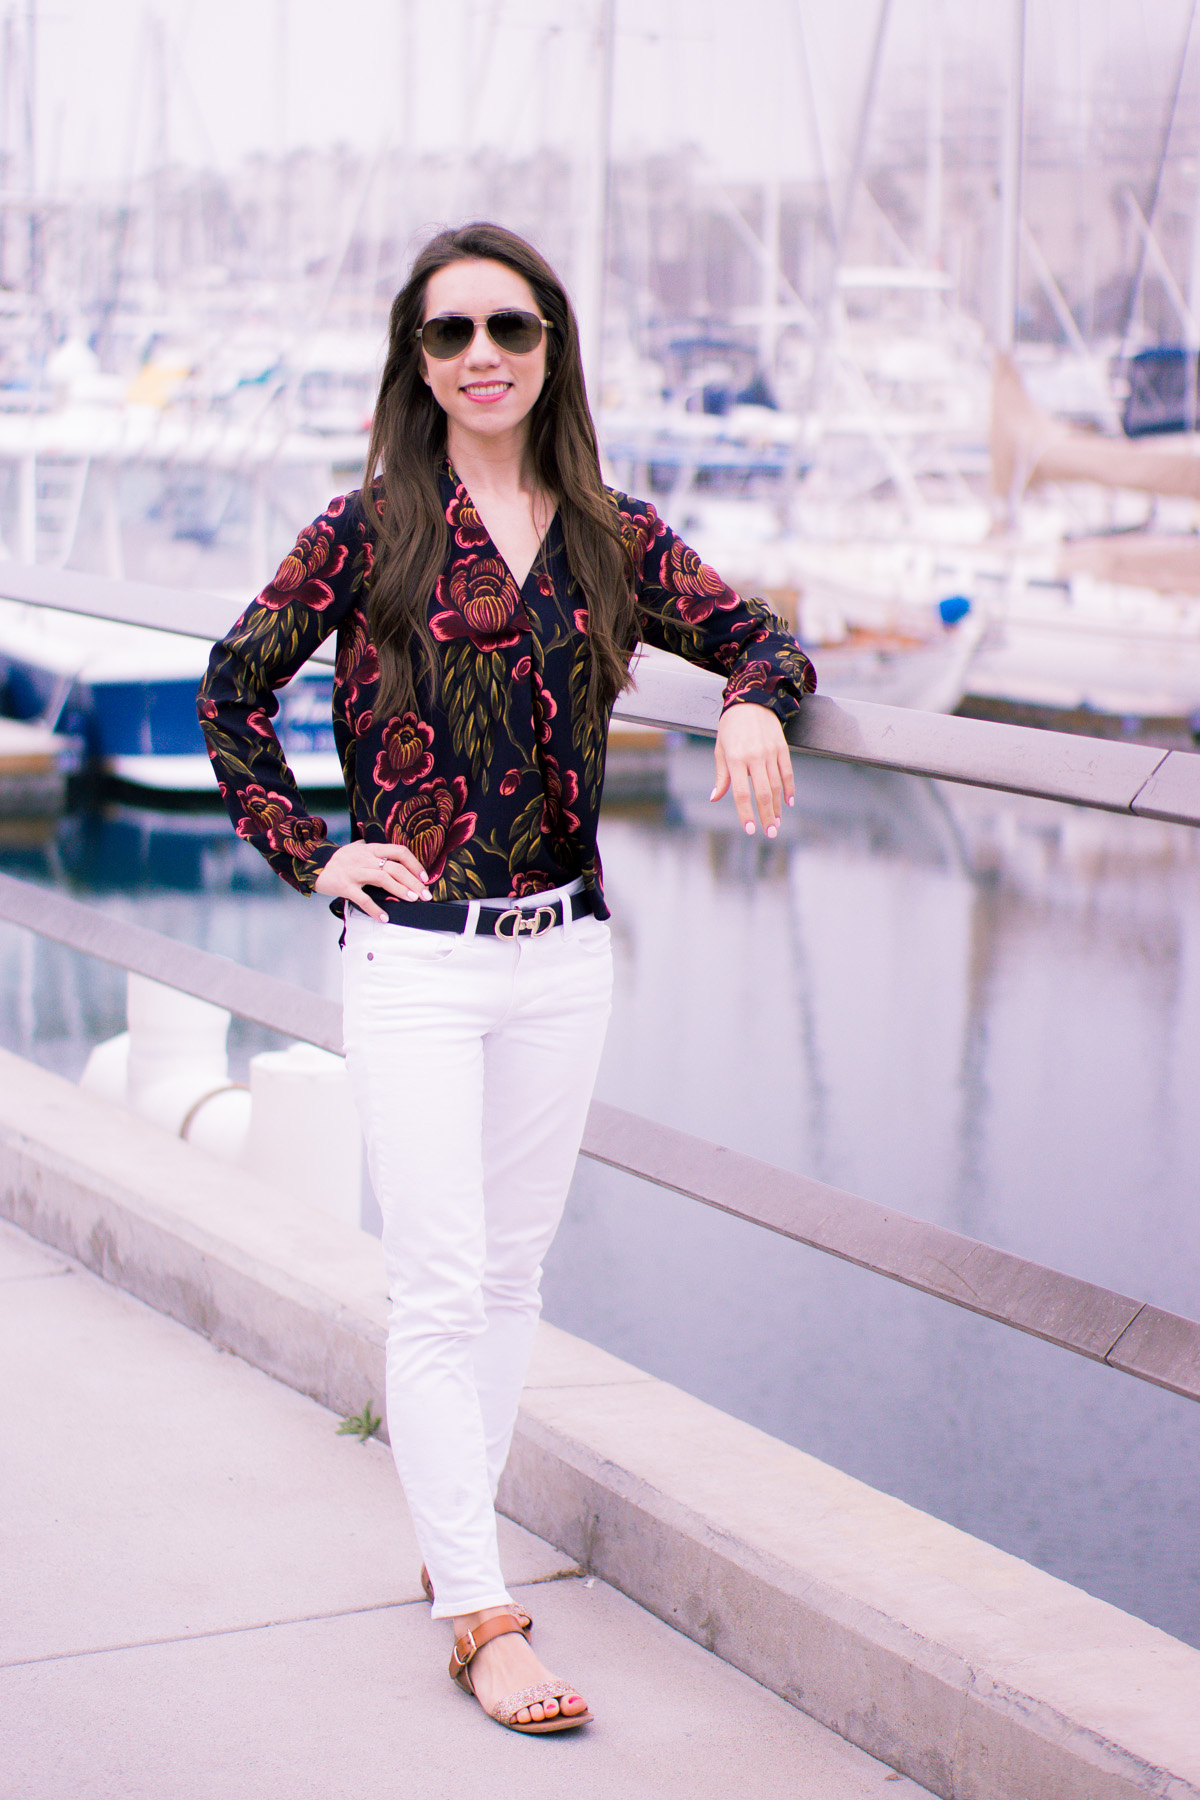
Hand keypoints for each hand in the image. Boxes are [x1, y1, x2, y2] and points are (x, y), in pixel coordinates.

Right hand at [314, 841, 431, 920]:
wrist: (313, 864)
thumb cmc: (336, 859)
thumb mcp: (354, 848)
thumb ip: (368, 848)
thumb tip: (380, 849)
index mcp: (371, 849)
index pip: (399, 851)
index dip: (414, 864)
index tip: (424, 877)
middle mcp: (365, 858)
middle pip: (395, 867)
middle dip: (413, 881)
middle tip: (425, 894)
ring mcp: (355, 872)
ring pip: (383, 879)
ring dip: (400, 890)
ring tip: (412, 899)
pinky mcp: (345, 886)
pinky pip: (363, 899)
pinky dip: (375, 909)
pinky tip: (384, 917)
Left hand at [711, 704, 794, 837]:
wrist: (752, 699)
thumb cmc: (730, 726)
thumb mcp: (720, 749)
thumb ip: (721, 776)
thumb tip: (715, 798)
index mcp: (735, 759)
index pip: (741, 793)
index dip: (746, 813)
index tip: (749, 830)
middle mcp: (754, 757)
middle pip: (762, 793)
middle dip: (766, 816)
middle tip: (770, 833)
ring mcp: (770, 752)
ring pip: (776, 786)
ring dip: (777, 807)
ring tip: (777, 823)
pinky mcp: (782, 748)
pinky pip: (787, 772)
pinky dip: (789, 789)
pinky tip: (788, 803)